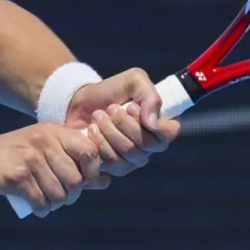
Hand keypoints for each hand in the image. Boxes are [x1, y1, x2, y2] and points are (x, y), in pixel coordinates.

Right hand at [0, 122, 107, 215]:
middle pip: (76, 178)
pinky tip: (36, 207)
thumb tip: (106, 182)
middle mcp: (42, 140)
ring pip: (59, 193)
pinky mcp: (16, 176)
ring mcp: (29, 157)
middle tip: (60, 198)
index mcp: (52, 131)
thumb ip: (73, 165)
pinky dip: (41, 209)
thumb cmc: (9, 160)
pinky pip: (41, 201)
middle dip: (71, 195)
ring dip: (55, 204)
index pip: (89, 151)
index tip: (82, 183)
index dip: (92, 171)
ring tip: (46, 202)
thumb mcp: (42, 154)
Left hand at [65, 68, 180, 177]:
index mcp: (160, 124)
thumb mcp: (133, 80)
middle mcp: (151, 146)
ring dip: (109, 130)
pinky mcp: (116, 168)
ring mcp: (134, 159)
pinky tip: (91, 130)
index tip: (131, 107)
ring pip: (128, 152)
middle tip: (110, 109)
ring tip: (98, 116)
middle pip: (145, 144)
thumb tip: (152, 122)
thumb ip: (149, 96)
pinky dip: (99, 143)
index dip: (152, 123)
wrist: (81, 103)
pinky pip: (112, 162)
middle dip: (123, 123)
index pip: (169, 133)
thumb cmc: (111, 91)